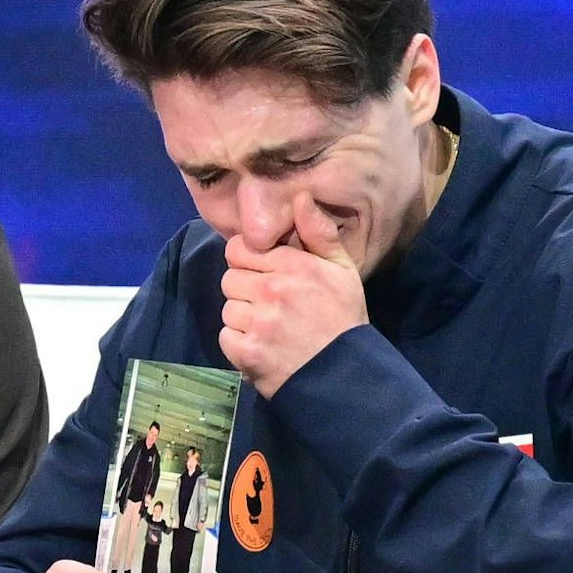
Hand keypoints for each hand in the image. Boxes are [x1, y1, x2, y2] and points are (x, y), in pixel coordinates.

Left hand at [219, 193, 366, 398]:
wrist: (346, 376)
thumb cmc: (343, 319)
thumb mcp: (342, 270)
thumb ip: (319, 233)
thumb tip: (300, 197)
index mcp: (293, 265)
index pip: (239, 248)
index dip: (248, 260)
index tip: (264, 274)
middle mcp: (272, 290)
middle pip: (229, 278)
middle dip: (246, 289)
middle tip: (271, 305)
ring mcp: (258, 322)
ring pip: (228, 307)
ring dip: (243, 318)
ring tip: (270, 328)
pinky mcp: (247, 352)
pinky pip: (226, 336)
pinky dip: (240, 343)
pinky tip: (263, 346)